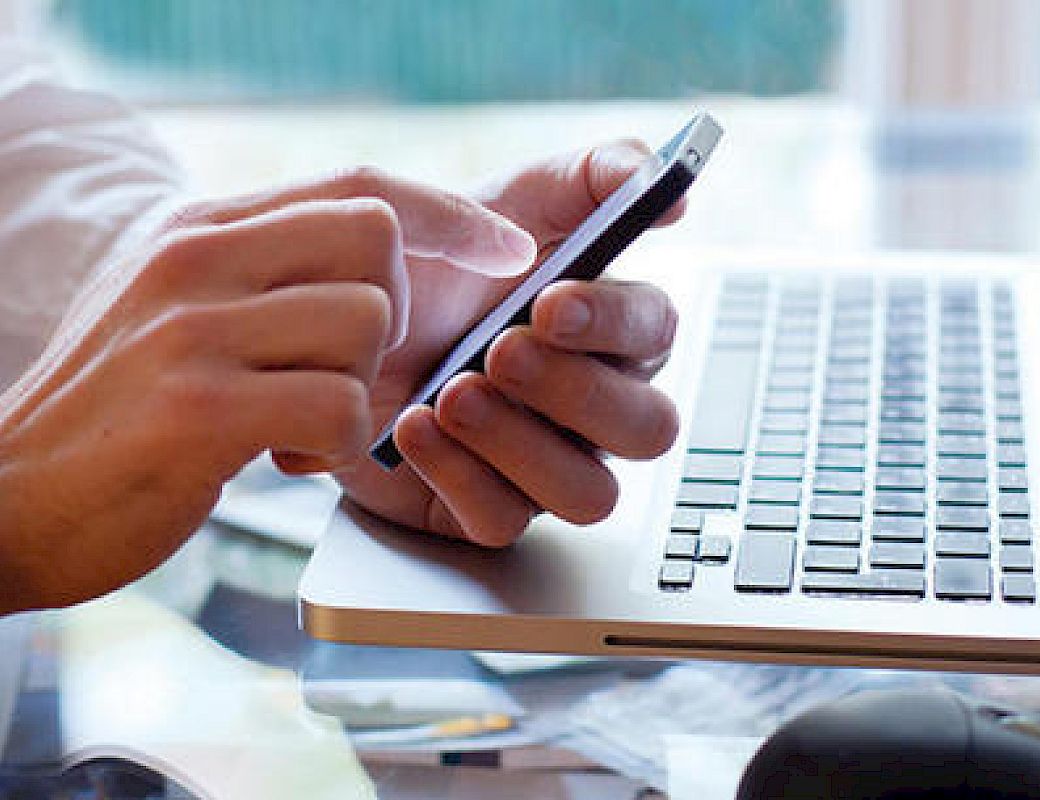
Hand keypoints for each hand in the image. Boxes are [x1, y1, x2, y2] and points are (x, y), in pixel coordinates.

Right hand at [0, 173, 533, 612]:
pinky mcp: (198, 406)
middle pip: (377, 241)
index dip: (449, 215)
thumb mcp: (178, 313)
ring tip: (297, 422)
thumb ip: (264, 277)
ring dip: (358, 389)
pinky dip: (338, 443)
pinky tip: (288, 457)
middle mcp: (195, 258)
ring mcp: (193, 328)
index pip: (358, 185)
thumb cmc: (117, 415)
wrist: (10, 497)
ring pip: (366, 323)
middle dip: (391, 316)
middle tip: (343, 369)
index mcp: (200, 230)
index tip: (509, 250)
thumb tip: (377, 261)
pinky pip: (340, 406)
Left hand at [334, 140, 683, 545]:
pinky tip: (413, 427)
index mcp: (606, 331)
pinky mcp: (483, 507)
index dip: (615, 324)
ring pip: (588, 493)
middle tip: (500, 350)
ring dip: (524, 443)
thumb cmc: (433, 262)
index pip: (656, 336)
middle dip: (577, 393)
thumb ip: (595, 175)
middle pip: (646, 430)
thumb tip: (674, 191)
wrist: (330, 318)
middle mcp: (589, 407)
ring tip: (452, 392)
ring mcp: (541, 465)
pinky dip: (459, 475)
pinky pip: (503, 521)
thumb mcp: (508, 196)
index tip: (551, 302)